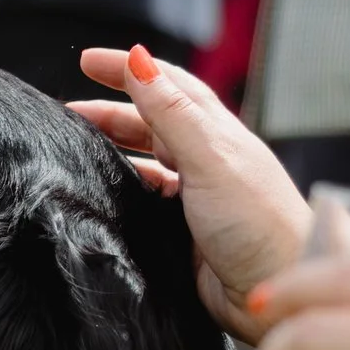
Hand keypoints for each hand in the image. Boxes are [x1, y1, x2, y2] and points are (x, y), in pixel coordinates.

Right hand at [70, 46, 311, 339]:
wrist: (282, 290)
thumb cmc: (259, 223)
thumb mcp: (210, 159)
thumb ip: (172, 112)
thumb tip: (139, 59)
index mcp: (216, 134)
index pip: (167, 86)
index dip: (129, 70)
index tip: (89, 62)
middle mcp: (207, 161)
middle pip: (152, 123)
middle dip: (111, 111)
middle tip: (67, 110)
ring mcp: (197, 198)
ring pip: (146, 160)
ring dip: (113, 148)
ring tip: (77, 148)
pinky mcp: (186, 235)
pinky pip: (146, 201)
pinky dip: (123, 189)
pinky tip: (103, 195)